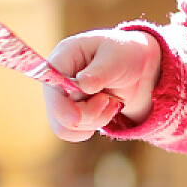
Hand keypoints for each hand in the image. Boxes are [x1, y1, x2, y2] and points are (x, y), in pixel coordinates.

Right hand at [42, 29, 161, 142]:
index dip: (59, 105)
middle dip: (87, 113)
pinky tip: (108, 111)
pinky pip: (73, 132)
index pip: (50, 84)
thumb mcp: (117, 56)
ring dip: (95, 120)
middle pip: (57, 110)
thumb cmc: (124, 53)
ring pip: (65, 126)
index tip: (76, 119)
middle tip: (108, 100)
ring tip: (112, 102)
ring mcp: (62, 97)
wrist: (136, 66)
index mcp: (63, 57)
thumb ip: (99, 71)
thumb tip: (82, 84)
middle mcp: (57, 79)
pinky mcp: (70, 112)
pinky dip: (93, 127)